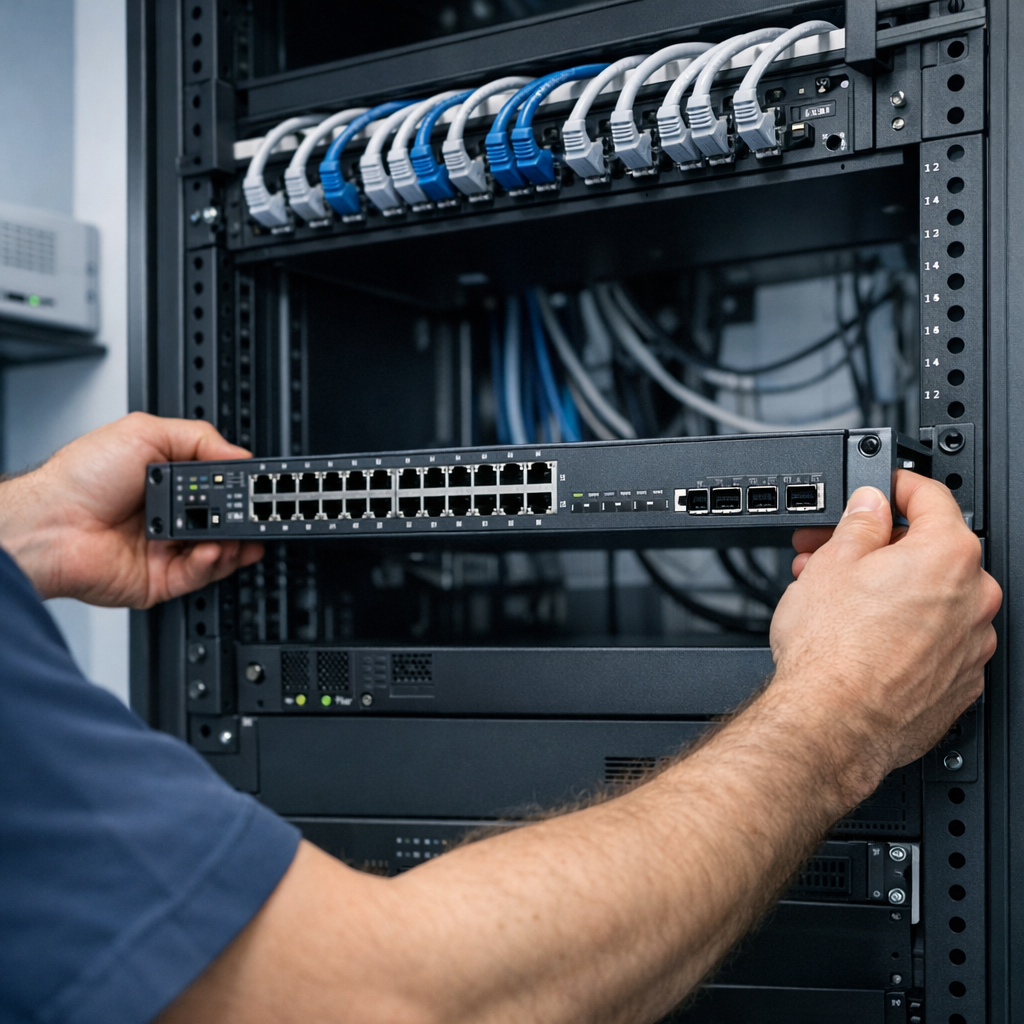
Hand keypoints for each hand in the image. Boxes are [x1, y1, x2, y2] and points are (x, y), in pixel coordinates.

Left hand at [0, 413, 262, 607]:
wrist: (50, 525)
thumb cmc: (80, 479)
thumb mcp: (143, 433)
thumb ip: (198, 437)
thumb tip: (237, 453)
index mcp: (167, 482)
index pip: (217, 486)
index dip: (238, 488)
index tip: (255, 489)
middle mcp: (169, 516)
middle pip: (224, 521)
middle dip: (243, 519)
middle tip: (253, 514)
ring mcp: (166, 550)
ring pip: (219, 552)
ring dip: (233, 544)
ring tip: (235, 534)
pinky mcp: (162, 580)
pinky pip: (200, 576)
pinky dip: (212, 564)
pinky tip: (212, 550)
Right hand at [769, 471, 1000, 804]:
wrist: (834, 723)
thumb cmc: (833, 649)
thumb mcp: (831, 563)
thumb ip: (860, 523)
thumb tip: (870, 506)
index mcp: (949, 555)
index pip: (931, 497)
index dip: (896, 486)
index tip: (879, 490)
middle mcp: (975, 598)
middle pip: (930, 552)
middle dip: (880, 548)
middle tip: (834, 552)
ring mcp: (972, 645)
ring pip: (933, 600)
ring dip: (892, 591)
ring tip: (837, 600)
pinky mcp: (960, 684)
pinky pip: (936, 643)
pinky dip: (907, 633)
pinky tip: (865, 638)